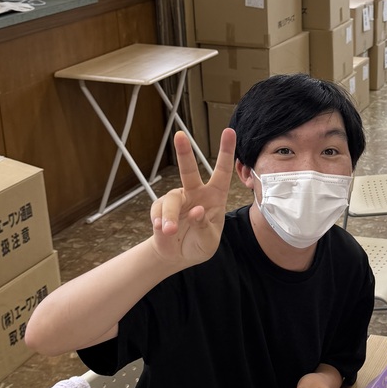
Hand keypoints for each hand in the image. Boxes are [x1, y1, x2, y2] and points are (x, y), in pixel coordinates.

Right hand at [148, 127, 236, 265]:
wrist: (179, 256)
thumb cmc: (200, 244)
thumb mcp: (209, 240)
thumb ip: (204, 226)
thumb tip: (196, 210)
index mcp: (215, 197)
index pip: (222, 172)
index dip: (226, 152)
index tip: (229, 131)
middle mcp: (196, 193)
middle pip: (189, 170)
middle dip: (184, 152)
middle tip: (179, 135)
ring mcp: (177, 199)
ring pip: (171, 199)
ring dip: (169, 216)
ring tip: (171, 230)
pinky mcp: (161, 208)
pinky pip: (158, 210)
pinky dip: (160, 221)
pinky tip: (162, 230)